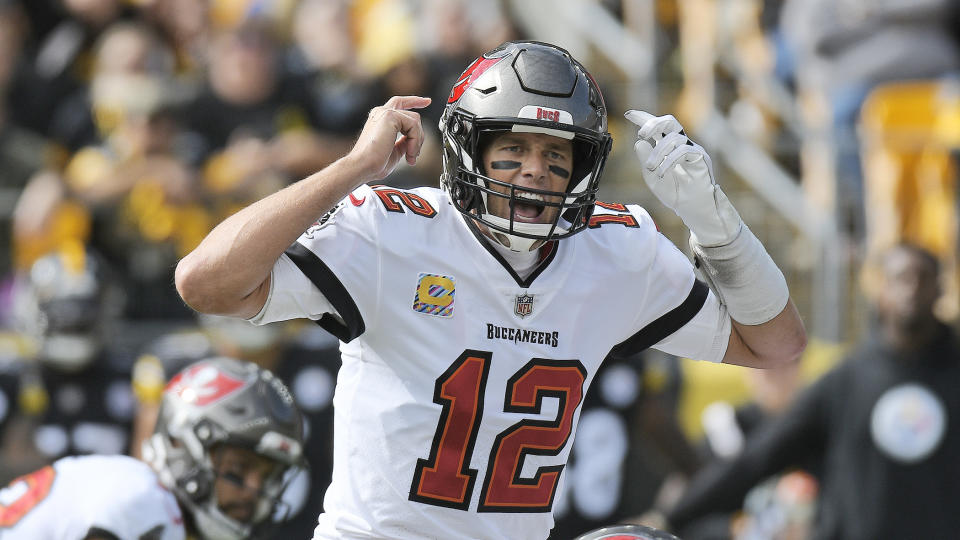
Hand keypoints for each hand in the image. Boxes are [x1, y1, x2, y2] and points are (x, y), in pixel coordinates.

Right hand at [348, 95, 430, 180]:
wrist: (363, 166)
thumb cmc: (374, 163)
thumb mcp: (395, 151)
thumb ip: (405, 142)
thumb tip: (415, 141)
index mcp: (380, 119)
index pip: (399, 104)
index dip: (414, 101)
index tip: (427, 101)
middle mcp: (381, 113)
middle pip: (412, 113)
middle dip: (420, 132)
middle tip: (415, 154)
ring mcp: (385, 112)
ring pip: (415, 121)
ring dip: (417, 142)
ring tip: (410, 157)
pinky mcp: (389, 116)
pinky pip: (414, 125)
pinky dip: (415, 142)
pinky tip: (409, 153)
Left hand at [624, 110, 741, 246]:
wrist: (690, 208)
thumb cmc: (673, 193)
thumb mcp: (652, 176)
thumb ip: (645, 159)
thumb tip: (639, 142)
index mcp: (667, 147)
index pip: (656, 127)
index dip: (643, 118)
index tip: (629, 114)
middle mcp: (680, 144)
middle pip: (669, 121)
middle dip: (653, 123)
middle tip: (641, 135)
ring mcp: (691, 149)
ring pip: (674, 137)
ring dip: (658, 151)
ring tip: (651, 167)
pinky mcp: (700, 157)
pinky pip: (683, 150)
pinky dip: (670, 160)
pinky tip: (663, 172)